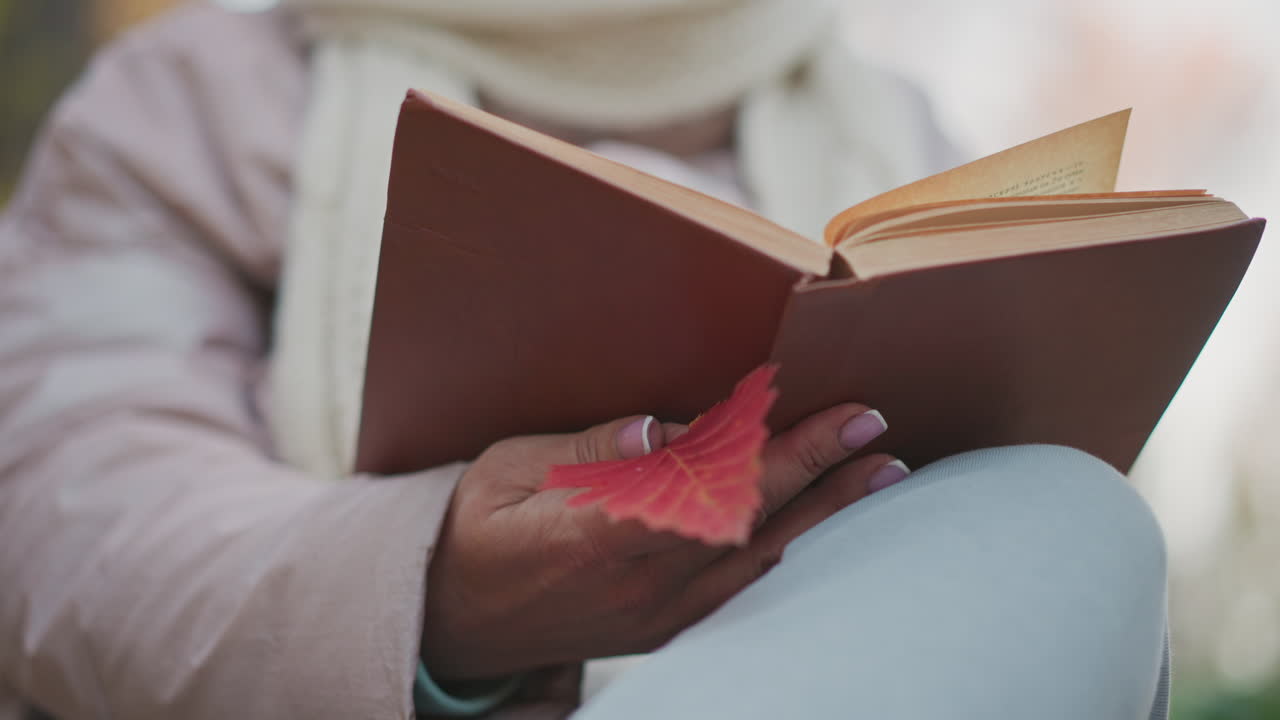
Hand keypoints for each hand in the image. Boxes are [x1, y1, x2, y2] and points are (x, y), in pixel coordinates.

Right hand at [420, 404, 906, 680]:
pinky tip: (816, 526)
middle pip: (751, 528)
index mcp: (596, 540)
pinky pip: (733, 592)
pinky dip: (782, 554)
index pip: (712, 495)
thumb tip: (664, 426)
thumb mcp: (508, 471)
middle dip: (822, 478)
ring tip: (878, 476)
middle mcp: (636, 588)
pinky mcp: (655, 631)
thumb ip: (590, 451)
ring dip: (820, 517)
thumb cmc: (472, 531)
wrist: (448, 622)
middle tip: (880, 435)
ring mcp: (651, 618)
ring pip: (756, 563)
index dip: (782, 458)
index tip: (836, 419)